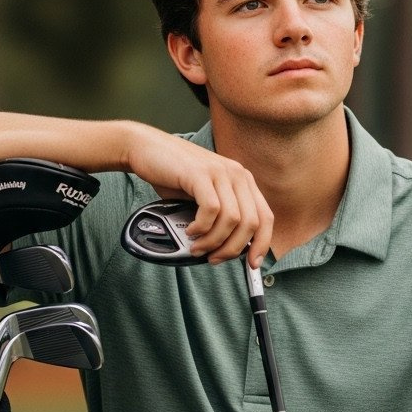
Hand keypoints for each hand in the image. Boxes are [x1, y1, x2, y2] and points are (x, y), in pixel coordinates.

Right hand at [125, 124, 272, 267]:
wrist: (146, 148)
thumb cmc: (173, 175)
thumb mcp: (204, 195)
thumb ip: (220, 216)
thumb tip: (227, 248)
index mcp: (242, 181)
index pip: (265, 217)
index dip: (262, 244)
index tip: (252, 263)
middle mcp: (236, 174)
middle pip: (251, 223)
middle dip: (233, 249)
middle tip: (214, 258)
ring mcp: (219, 172)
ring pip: (231, 220)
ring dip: (214, 241)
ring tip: (197, 246)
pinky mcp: (200, 173)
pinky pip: (211, 209)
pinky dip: (201, 227)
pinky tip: (190, 229)